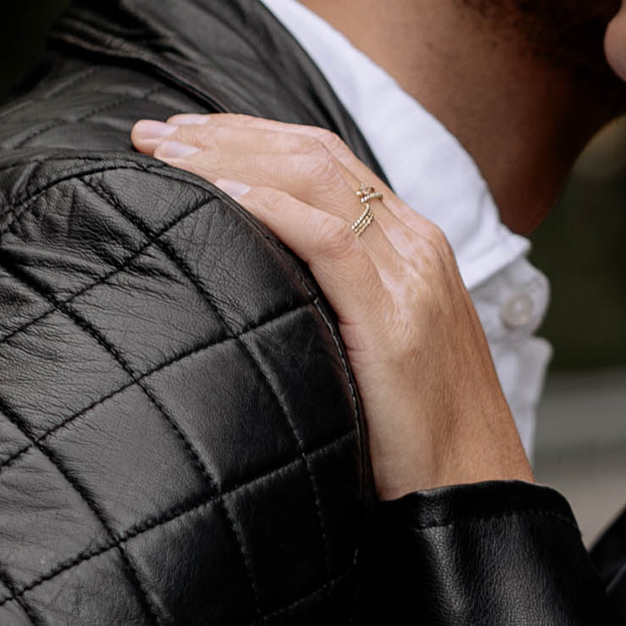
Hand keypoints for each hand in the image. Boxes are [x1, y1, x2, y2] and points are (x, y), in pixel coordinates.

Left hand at [130, 113, 533, 499]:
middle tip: (151, 132)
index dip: (251, 136)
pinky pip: (329, 238)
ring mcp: (412, 278)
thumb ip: (337, 305)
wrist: (474, 492)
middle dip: (227, 133)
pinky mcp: (396, 320)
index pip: (327, 160)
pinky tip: (217, 193)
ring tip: (166, 155)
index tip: (183, 136)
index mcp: (414, 248)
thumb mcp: (378, 349)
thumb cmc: (418, 437)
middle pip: (316, 154)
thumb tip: (257, 293)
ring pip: (318, 179)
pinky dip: (269, 206)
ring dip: (231, 158)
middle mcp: (417, 247)